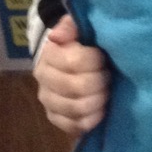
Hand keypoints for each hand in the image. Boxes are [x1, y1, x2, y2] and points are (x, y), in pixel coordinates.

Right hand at [33, 14, 110, 135]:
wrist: (72, 60)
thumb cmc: (82, 42)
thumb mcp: (79, 28)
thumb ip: (71, 26)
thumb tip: (57, 36)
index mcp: (49, 54)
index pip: (74, 62)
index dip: (96, 61)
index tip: (104, 58)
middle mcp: (44, 79)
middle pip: (78, 87)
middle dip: (101, 82)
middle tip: (108, 76)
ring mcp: (48, 101)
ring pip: (78, 109)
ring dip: (99, 100)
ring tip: (106, 91)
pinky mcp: (55, 118)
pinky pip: (75, 126)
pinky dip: (92, 119)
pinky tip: (100, 108)